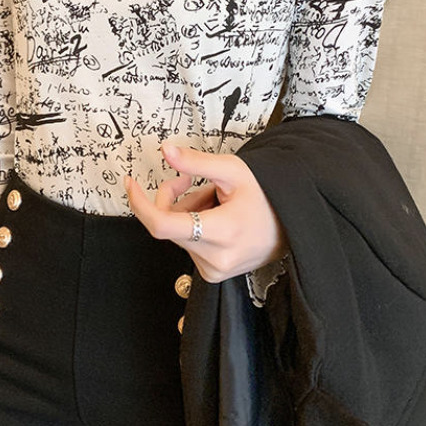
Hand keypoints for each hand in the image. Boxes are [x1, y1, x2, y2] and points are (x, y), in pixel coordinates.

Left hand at [124, 140, 288, 283]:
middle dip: (174, 199)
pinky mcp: (213, 274)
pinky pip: (188, 245)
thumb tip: (165, 151)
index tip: (131, 184)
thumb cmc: (267, 196)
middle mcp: (216, 258)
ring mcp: (214, 270)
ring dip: (187, 212)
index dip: (141, 203)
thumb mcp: (233, 171)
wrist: (294, 223)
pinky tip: (217, 218)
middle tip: (192, 181)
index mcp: (222, 232)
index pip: (162, 224)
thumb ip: (195, 162)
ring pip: (177, 234)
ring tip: (216, 202)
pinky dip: (195, 227)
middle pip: (168, 225)